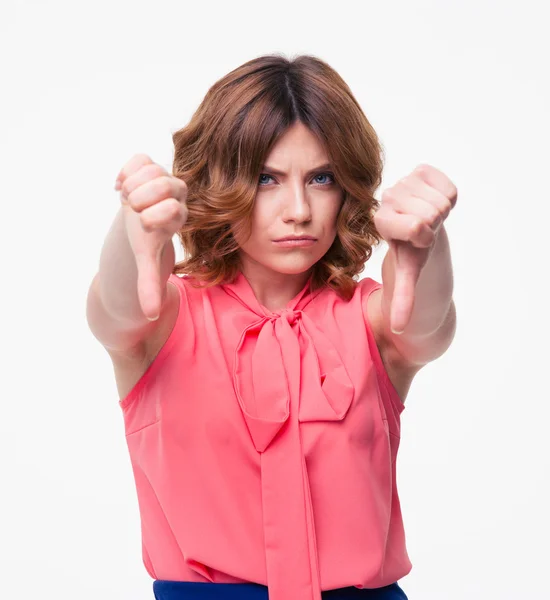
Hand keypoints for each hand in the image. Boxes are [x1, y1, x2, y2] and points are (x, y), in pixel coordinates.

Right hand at [115, 154, 187, 320]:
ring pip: (151, 169)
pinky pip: (139, 158)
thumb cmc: (146, 239)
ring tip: (128, 199)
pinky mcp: (148, 164)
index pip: (175, 210)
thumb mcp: (147, 261)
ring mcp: (164, 176)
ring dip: (132, 185)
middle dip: (142, 198)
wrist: (139, 216)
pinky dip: (126, 171)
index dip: (154, 218)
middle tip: (133, 209)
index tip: (143, 225)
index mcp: (179, 216)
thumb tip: (152, 316)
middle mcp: (177, 194)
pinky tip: (121, 185)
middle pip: (165, 183)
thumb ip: (150, 286)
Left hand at [374, 164, 456, 333]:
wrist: (417, 230)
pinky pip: (446, 184)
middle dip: (433, 225)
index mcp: (381, 221)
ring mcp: (404, 181)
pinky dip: (446, 195)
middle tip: (423, 230)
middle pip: (431, 212)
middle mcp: (388, 198)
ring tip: (426, 217)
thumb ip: (402, 300)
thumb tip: (398, 330)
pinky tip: (432, 202)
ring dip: (438, 212)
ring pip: (439, 199)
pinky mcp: (421, 170)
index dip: (424, 237)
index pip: (418, 226)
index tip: (417, 241)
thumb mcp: (407, 276)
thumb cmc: (411, 253)